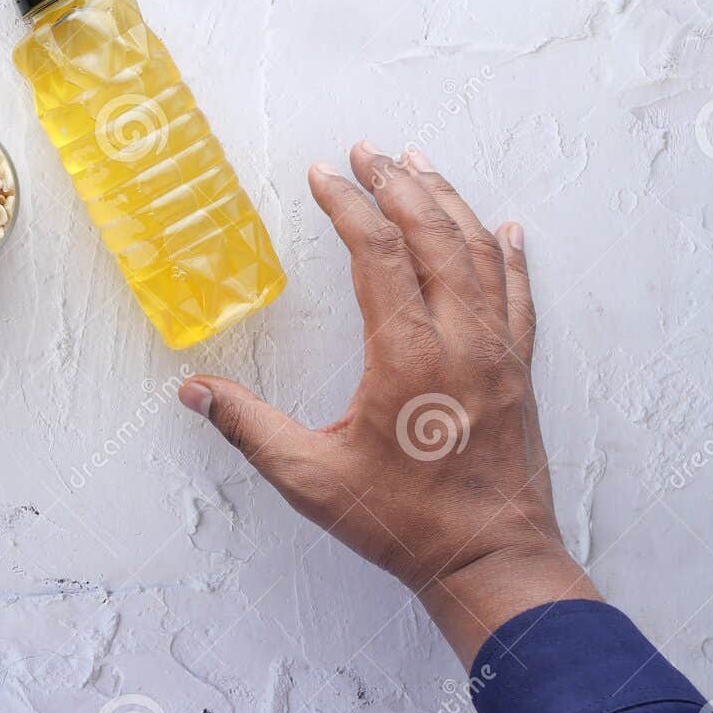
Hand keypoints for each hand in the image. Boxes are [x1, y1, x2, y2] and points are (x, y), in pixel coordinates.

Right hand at [178, 142, 598, 665]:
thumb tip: (193, 392)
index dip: (349, 206)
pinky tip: (506, 228)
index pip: (378, 254)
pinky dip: (510, 255)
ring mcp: (498, 353)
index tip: (324, 174)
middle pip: (433, 237)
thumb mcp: (310, 479)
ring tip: (420, 166)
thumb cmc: (402, 522)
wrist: (490, 562)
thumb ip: (248, 428)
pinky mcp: (519, 371)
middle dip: (398, 185)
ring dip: (448, 203)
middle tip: (366, 151)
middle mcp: (461, 341)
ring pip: (479, 254)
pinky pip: (520, 295)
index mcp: (408, 356)